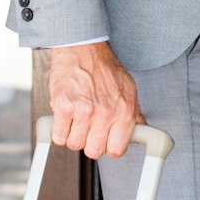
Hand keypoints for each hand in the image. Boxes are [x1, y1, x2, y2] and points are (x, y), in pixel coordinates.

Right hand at [48, 42, 142, 158]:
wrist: (82, 48)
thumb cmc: (104, 67)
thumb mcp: (128, 88)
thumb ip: (134, 113)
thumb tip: (142, 131)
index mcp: (124, 111)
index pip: (116, 150)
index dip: (109, 148)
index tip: (105, 141)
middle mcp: (105, 113)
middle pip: (94, 151)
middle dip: (89, 142)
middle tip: (89, 129)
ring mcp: (83, 111)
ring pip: (74, 144)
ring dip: (73, 135)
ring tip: (77, 119)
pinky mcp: (63, 107)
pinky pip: (58, 136)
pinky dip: (59, 131)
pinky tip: (65, 119)